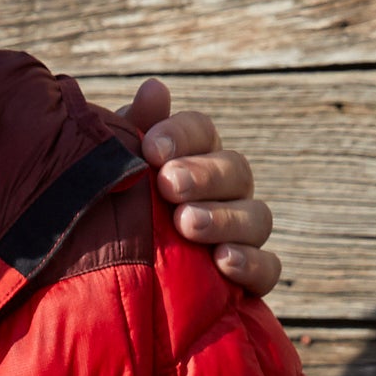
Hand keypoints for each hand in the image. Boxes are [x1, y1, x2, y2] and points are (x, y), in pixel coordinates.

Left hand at [119, 78, 279, 295]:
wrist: (107, 287)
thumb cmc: (111, 216)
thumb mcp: (115, 173)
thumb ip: (134, 131)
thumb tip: (155, 88)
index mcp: (195, 157)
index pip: (202, 131)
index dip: (181, 135)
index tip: (151, 149)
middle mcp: (226, 192)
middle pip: (235, 169)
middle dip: (203, 175)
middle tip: (169, 184)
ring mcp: (242, 235)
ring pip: (256, 217)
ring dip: (223, 218)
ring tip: (187, 224)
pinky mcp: (247, 280)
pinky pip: (267, 268)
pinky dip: (251, 263)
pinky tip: (223, 262)